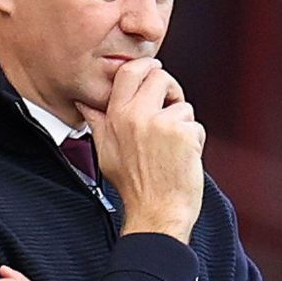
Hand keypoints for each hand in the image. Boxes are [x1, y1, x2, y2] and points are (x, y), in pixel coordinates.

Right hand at [78, 58, 204, 242]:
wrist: (156, 212)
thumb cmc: (134, 187)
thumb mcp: (105, 152)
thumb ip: (97, 122)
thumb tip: (85, 104)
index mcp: (116, 116)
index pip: (129, 72)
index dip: (146, 67)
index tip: (153, 72)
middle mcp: (137, 116)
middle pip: (160, 77)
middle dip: (169, 90)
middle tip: (170, 109)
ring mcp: (161, 123)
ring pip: (182, 104)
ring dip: (183, 123)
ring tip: (171, 147)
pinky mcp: (183, 133)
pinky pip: (195, 125)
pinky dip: (194, 140)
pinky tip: (182, 157)